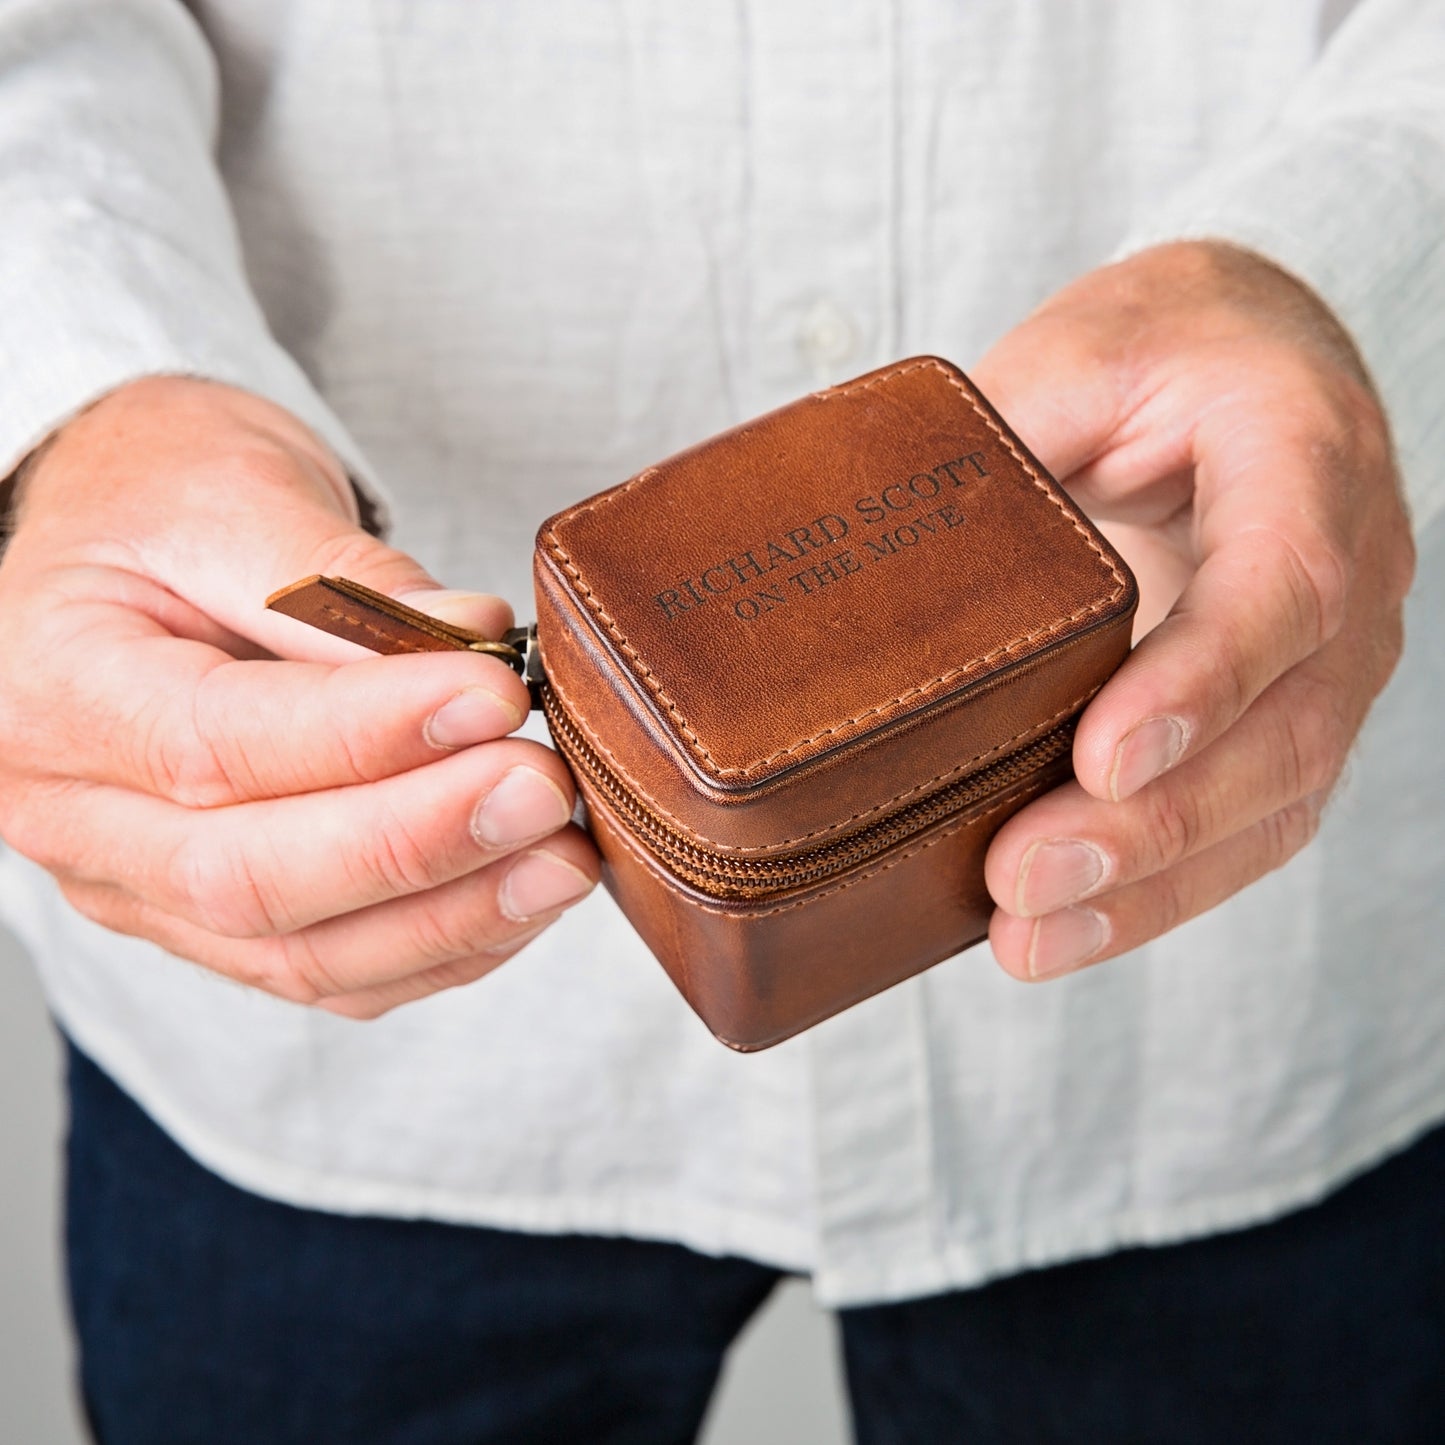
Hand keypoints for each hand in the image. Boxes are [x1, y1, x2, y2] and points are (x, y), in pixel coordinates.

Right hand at [0, 378, 598, 1016]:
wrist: (127, 537)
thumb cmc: (168, 500)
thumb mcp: (235, 494)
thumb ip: (342, 577)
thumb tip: (471, 642)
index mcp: (57, 692)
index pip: (219, 744)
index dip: (369, 735)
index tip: (496, 696)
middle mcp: (78, 816)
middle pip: (251, 878)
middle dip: (419, 843)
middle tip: (544, 791)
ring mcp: (141, 886)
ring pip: (298, 952)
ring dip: (451, 916)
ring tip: (563, 860)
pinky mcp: (213, 920)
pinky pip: (329, 970)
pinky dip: (438, 946)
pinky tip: (521, 897)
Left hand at [978, 242, 1414, 979]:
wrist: (1243, 358)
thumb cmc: (1156, 348)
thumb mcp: (1078, 352)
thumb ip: (1015, 439)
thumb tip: (898, 564)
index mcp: (1305, 457)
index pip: (1285, 583)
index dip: (1202, 680)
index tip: (1102, 756)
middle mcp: (1351, 569)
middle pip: (1286, 727)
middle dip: (1154, 824)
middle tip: (1024, 879)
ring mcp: (1330, 658)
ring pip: (1275, 800)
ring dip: (1151, 886)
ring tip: (1027, 939)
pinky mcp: (1285, 714)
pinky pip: (1250, 822)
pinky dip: (1162, 890)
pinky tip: (1068, 931)